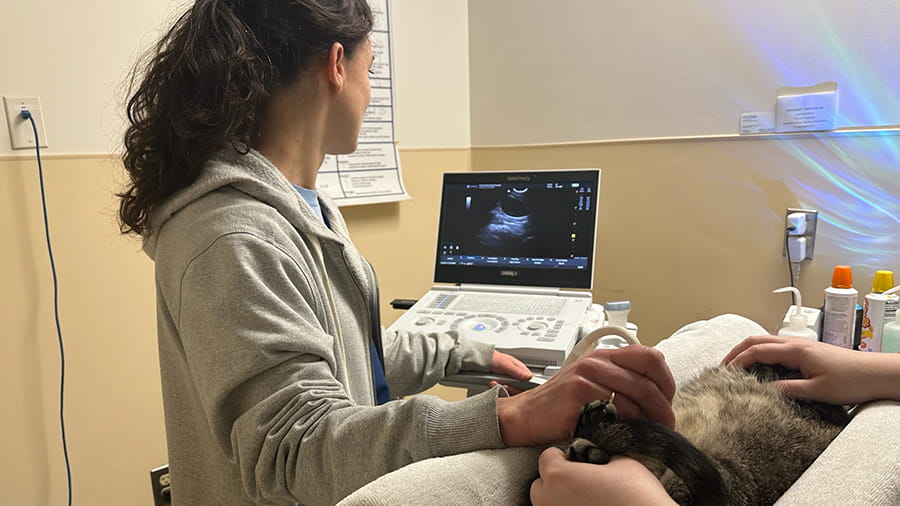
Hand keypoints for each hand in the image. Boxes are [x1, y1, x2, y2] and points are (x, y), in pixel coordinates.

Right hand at [497, 345, 674, 446]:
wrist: (526, 415)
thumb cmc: (561, 406)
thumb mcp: (593, 385)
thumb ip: (620, 384)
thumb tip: (657, 401)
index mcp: (606, 355)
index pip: (652, 358)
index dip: (666, 383)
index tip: (666, 404)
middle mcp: (598, 360)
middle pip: (649, 380)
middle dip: (663, 408)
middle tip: (664, 427)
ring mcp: (588, 374)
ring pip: (636, 396)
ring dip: (648, 421)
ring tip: (646, 435)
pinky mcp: (579, 392)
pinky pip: (617, 409)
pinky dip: (626, 425)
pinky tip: (623, 435)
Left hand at [530, 447, 674, 505]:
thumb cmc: (638, 496)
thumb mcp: (622, 462)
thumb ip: (600, 455)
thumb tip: (597, 455)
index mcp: (558, 476)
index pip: (547, 457)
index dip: (565, 456)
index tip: (580, 461)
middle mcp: (549, 501)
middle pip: (540, 485)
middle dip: (557, 481)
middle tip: (583, 482)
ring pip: (547, 505)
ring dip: (561, 500)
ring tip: (588, 499)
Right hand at [722, 335, 899, 403]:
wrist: (876, 373)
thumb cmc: (851, 381)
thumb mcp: (817, 391)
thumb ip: (787, 389)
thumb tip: (762, 391)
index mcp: (795, 350)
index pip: (756, 351)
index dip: (736, 361)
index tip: (723, 374)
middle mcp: (795, 344)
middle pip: (755, 340)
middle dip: (735, 352)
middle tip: (721, 368)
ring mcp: (800, 346)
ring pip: (765, 342)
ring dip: (746, 352)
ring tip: (734, 367)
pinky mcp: (806, 352)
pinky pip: (775, 348)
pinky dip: (759, 354)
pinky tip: (758, 368)